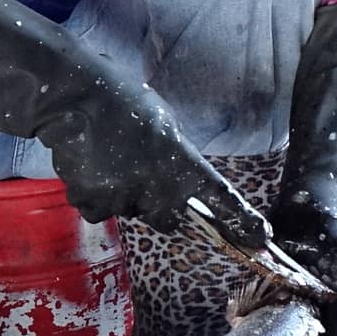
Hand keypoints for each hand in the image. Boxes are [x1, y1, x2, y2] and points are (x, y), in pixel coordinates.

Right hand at [38, 82, 268, 245]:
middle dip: (161, 206)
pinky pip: (99, 211)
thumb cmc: (124, 100)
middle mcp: (157, 186)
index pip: (219, 196)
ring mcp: (124, 197)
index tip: (261, 238)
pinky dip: (95, 196)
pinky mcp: (93, 202)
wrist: (75, 97)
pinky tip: (90, 167)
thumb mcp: (165, 122)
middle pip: (170, 219)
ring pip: (131, 212)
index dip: (241, 220)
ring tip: (108, 160)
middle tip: (143, 177)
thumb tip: (179, 181)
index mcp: (180, 161)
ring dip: (125, 196)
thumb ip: (177, 156)